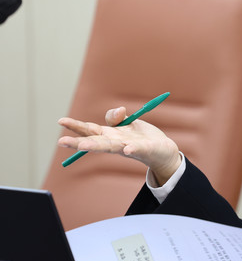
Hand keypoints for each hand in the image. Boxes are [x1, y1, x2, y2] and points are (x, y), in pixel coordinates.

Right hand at [58, 106, 180, 183]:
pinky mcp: (144, 150)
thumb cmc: (141, 138)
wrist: (163, 151)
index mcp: (110, 135)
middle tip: (61, 141)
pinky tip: (127, 148)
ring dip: (96, 146)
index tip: (60, 121)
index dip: (75, 125)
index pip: (89, 129)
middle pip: (95, 141)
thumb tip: (118, 110)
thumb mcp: (127, 123)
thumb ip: (116, 117)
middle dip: (78, 142)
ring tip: (83, 145)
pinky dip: (132, 148)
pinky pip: (137, 149)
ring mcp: (128, 147)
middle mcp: (115, 143)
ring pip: (110, 147)